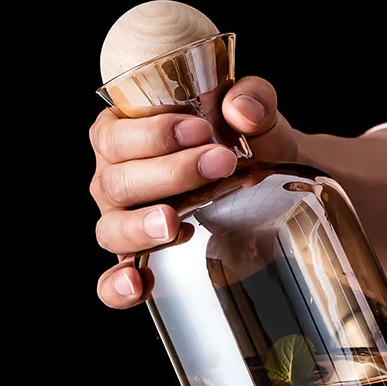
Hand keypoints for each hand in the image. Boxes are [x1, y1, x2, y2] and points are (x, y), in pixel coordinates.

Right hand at [89, 76, 297, 308]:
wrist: (275, 178)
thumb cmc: (248, 139)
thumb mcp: (256, 113)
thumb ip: (253, 99)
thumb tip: (242, 110)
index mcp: (126, 133)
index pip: (116, 135)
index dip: (152, 135)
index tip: (201, 131)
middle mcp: (115, 177)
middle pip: (118, 182)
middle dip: (169, 174)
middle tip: (220, 164)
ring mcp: (125, 220)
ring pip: (111, 228)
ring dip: (142, 226)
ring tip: (176, 222)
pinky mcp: (141, 256)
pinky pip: (114, 280)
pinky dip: (118, 286)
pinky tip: (140, 286)